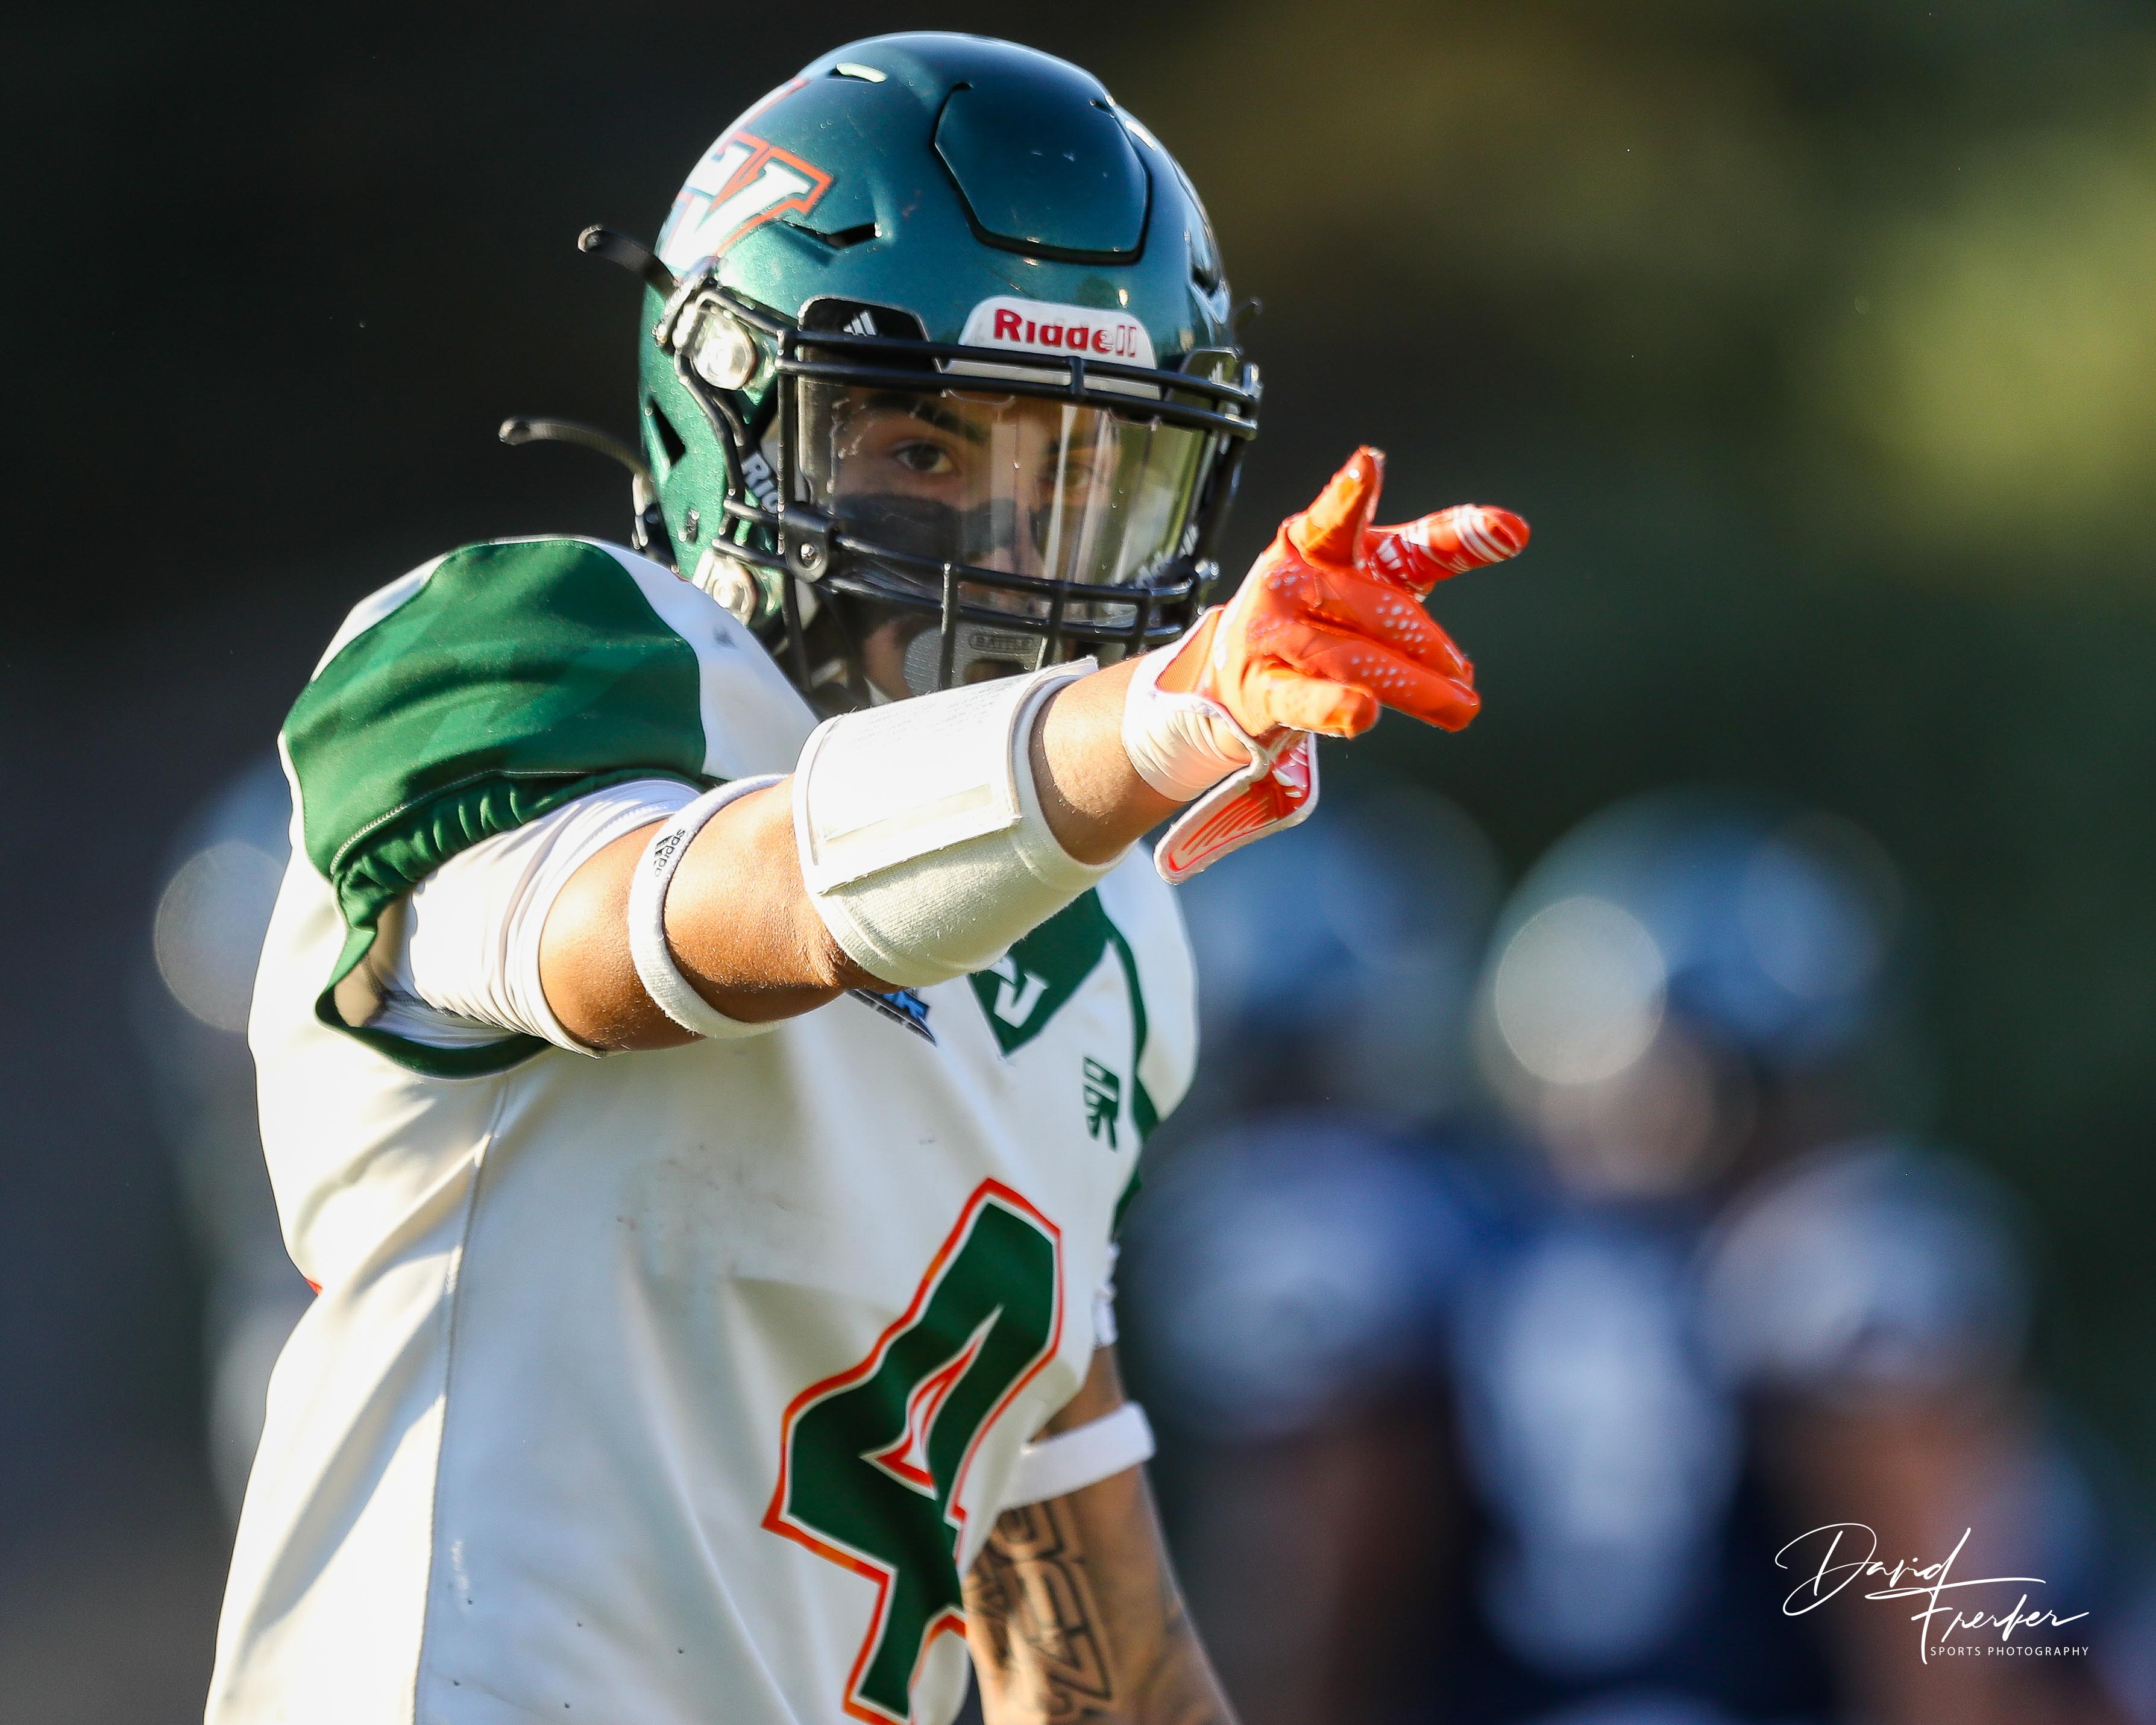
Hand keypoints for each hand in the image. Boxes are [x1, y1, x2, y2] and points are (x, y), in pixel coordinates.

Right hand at [1161, 445, 1526, 740]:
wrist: (1238, 677)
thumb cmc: (1320, 613)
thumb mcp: (1373, 570)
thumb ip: (1435, 548)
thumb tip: (1514, 529)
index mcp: (1312, 542)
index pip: (1339, 518)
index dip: (1352, 494)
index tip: (1368, 463)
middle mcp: (1287, 583)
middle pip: (1371, 607)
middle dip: (1427, 644)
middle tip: (1464, 674)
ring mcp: (1272, 637)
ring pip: (1353, 658)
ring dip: (1412, 686)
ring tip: (1457, 705)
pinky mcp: (1262, 690)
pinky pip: (1304, 700)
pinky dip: (1335, 708)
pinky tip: (1362, 714)